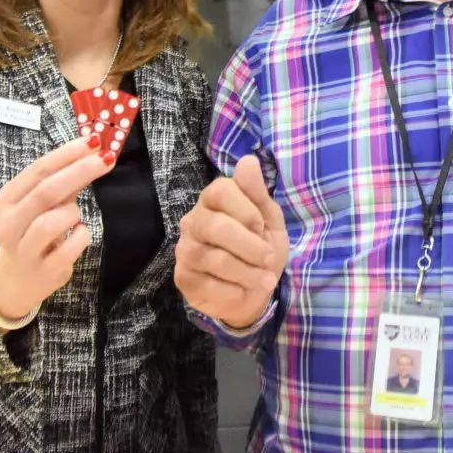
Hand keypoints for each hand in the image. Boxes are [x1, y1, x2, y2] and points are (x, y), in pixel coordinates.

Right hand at [0, 135, 114, 322]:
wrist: (15, 283)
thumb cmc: (31, 234)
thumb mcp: (40, 206)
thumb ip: (63, 182)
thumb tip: (92, 152)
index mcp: (5, 202)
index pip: (37, 171)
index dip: (67, 154)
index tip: (92, 140)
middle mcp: (8, 225)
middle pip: (46, 191)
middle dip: (80, 171)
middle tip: (106, 157)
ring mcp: (24, 251)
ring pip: (53, 220)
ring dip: (73, 212)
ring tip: (74, 216)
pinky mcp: (45, 271)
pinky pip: (72, 246)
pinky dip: (82, 235)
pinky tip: (78, 234)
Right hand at [175, 155, 288, 328]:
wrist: (253, 291)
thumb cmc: (260, 248)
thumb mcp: (269, 220)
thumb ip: (257, 192)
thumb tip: (249, 160)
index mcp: (213, 200)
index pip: (220, 191)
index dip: (246, 210)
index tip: (262, 226)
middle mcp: (193, 221)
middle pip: (216, 227)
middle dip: (250, 246)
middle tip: (269, 259)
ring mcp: (185, 251)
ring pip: (214, 259)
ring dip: (247, 272)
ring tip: (265, 280)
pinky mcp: (183, 279)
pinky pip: (208, 286)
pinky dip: (234, 291)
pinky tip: (243, 292)